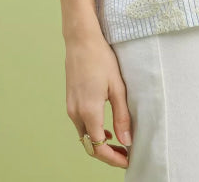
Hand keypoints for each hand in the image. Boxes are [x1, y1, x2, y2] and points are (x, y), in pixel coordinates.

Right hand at [65, 29, 132, 168]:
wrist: (80, 39)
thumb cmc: (101, 58)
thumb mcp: (117, 87)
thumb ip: (122, 115)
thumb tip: (126, 141)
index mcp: (89, 111)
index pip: (99, 147)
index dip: (113, 158)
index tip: (128, 160)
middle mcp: (76, 113)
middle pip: (89, 145)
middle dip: (107, 154)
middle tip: (125, 154)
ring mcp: (70, 107)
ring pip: (84, 136)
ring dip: (99, 143)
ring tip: (118, 142)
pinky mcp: (70, 100)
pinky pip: (80, 124)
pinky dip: (92, 131)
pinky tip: (105, 127)